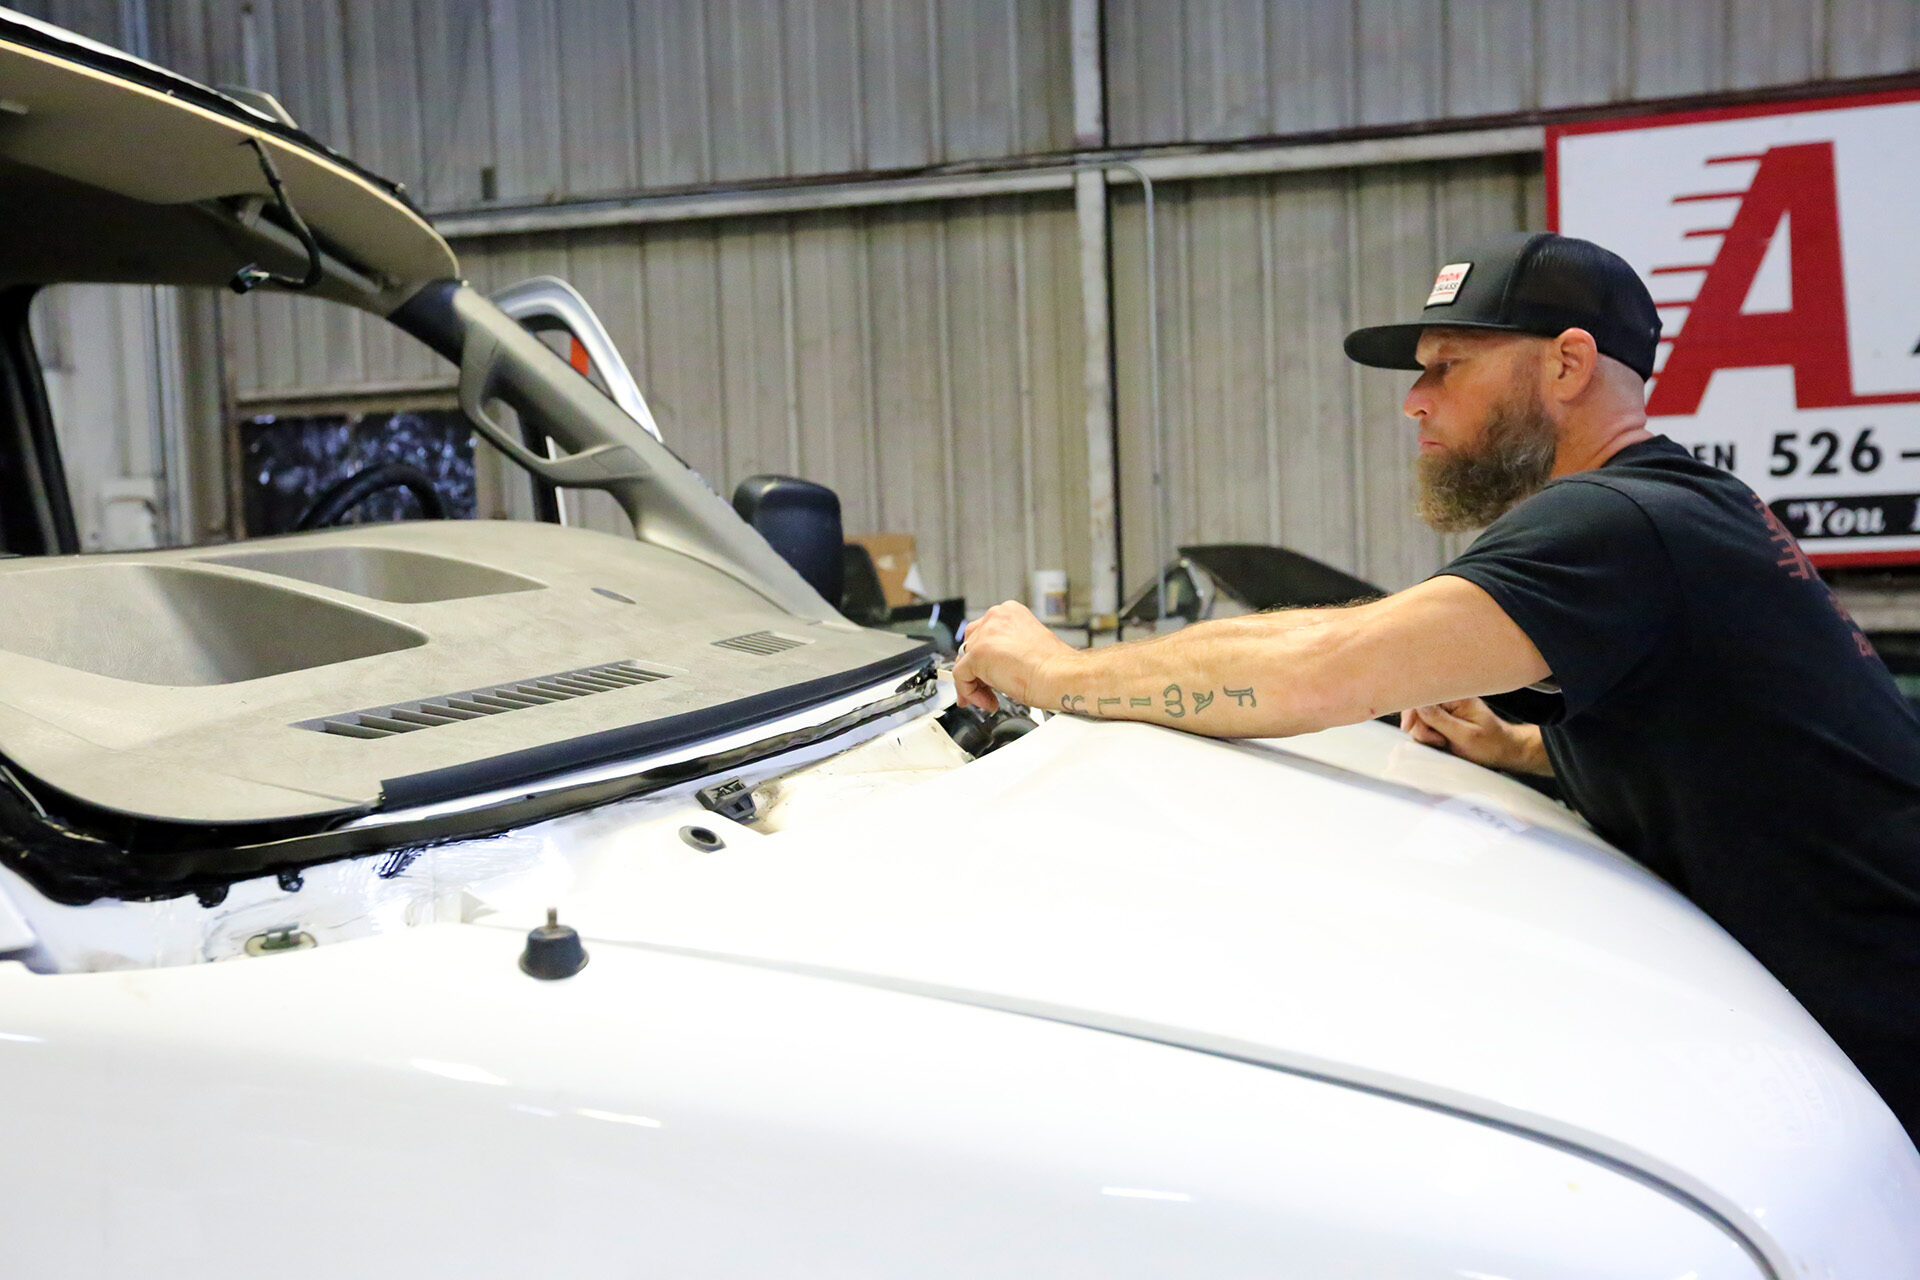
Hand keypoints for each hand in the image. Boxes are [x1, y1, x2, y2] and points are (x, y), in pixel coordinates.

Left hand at [953, 600, 1076, 710]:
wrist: (1062, 676)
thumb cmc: (1055, 667)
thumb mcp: (1027, 648)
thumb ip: (1006, 651)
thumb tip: (992, 668)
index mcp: (1010, 613)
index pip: (983, 634)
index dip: (984, 659)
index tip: (990, 675)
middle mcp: (996, 618)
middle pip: (970, 646)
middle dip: (976, 671)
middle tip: (988, 689)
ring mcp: (985, 635)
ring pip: (964, 662)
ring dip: (974, 684)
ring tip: (991, 698)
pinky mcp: (978, 654)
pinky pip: (961, 676)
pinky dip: (970, 693)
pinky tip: (989, 701)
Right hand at [1400, 698, 1546, 773]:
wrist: (1503, 752)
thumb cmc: (1491, 744)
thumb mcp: (1465, 734)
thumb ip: (1439, 719)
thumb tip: (1418, 705)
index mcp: (1456, 696)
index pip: (1423, 695)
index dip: (1411, 710)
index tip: (1408, 726)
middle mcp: (1448, 700)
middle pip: (1417, 709)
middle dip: (1421, 728)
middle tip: (1439, 741)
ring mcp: (1444, 711)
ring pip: (1418, 721)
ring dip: (1425, 735)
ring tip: (1444, 743)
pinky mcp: (1441, 721)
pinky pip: (1424, 728)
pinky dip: (1428, 738)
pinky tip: (1441, 743)